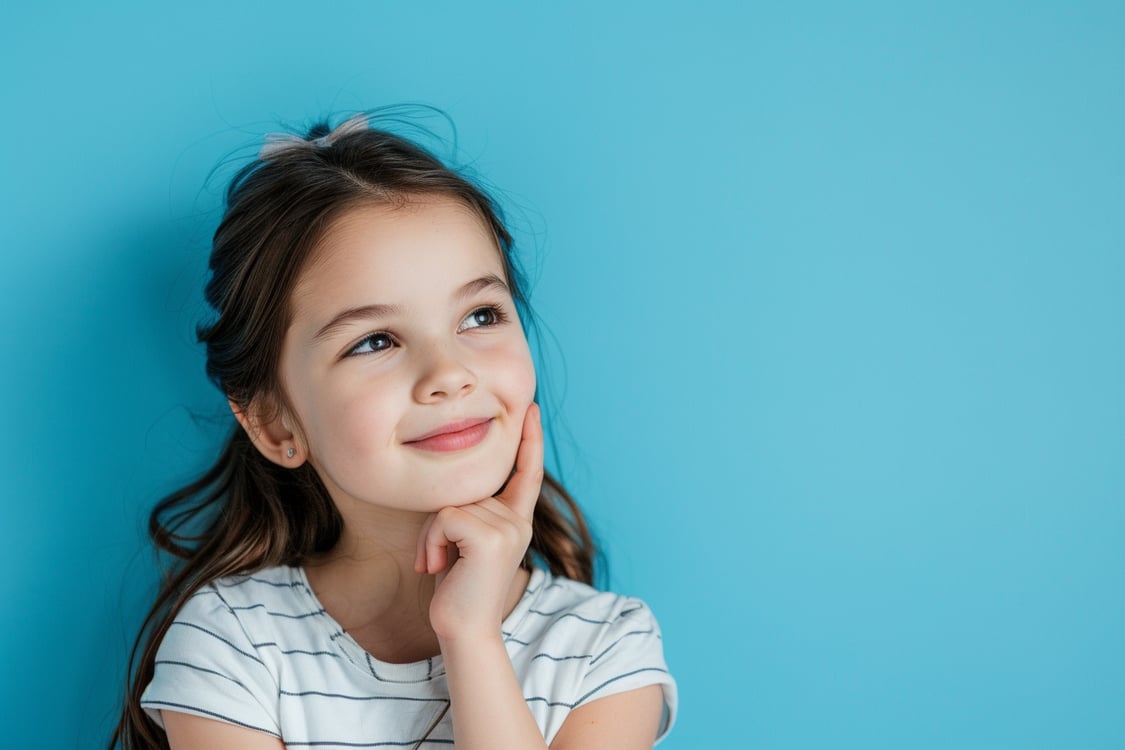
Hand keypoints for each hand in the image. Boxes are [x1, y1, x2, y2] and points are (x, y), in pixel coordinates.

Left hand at [414, 403, 542, 642]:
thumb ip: (473, 515)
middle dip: (439, 522)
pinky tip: (436, 567)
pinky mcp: (490, 537)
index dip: (530, 441)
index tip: (530, 410)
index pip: (527, 473)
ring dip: (431, 535)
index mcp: (517, 521)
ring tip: (440, 565)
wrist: (463, 631)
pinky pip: (444, 517)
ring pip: (450, 504)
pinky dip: (430, 541)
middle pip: (466, 489)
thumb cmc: (458, 591)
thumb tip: (458, 495)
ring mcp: (508, 528)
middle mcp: (518, 521)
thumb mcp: (468, 545)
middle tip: (439, 558)